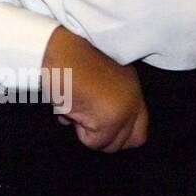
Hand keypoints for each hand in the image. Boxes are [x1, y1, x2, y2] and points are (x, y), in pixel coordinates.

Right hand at [42, 26, 147, 153]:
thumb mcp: (95, 79)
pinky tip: (70, 109)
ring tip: (76, 108)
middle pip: (131, 141)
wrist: (55, 50)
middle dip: (107, 138)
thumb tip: (93, 128)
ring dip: (89, 132)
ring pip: (110, 145)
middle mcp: (133, 100)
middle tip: (87, 120)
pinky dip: (77, 129)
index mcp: (132, 88)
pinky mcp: (109, 120)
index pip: (140, 130)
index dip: (120, 135)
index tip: (99, 127)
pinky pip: (93, 141)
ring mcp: (123, 111)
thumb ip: (105, 102)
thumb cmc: (67, 60)